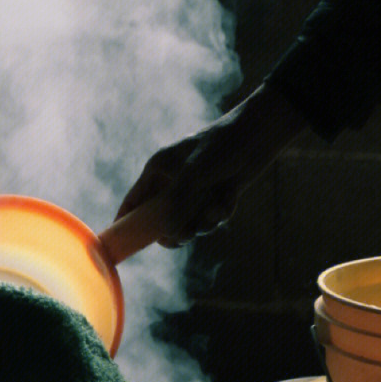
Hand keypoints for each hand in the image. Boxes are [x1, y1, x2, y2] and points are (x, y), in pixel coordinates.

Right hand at [116, 83, 307, 247]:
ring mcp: (193, 192)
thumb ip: (176, 204)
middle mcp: (172, 183)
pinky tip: (230, 197)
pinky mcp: (213, 198)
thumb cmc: (220, 148)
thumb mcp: (194, 174)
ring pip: (189, 224)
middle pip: (161, 220)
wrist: (257, 136)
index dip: (127, 223)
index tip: (123, 245)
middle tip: (185, 236)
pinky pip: (210, 220)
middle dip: (175, 230)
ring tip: (216, 208)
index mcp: (158, 171)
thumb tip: (165, 234)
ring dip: (203, 222)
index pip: (134, 202)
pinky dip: (220, 214)